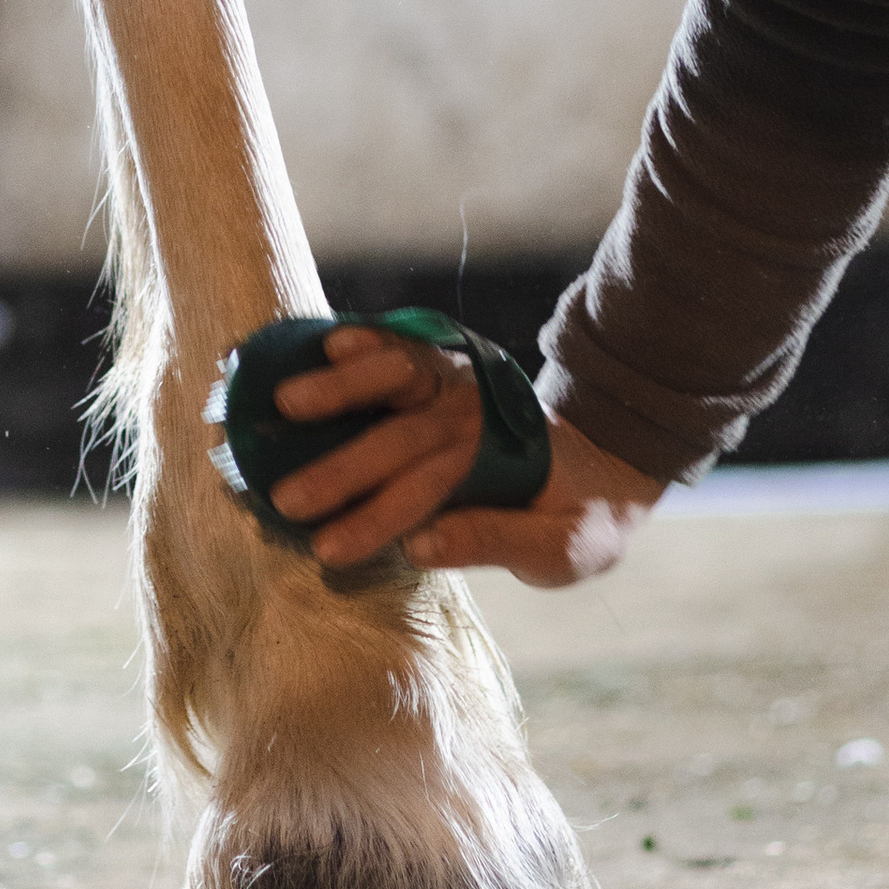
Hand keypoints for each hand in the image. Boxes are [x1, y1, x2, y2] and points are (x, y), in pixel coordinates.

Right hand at [266, 325, 663, 584]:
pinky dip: (369, 339)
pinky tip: (330, 341)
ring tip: (285, 401)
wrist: (604, 459)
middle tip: (285, 498)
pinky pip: (404, 346)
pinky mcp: (443, 368)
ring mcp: (457, 383)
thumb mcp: (561, 549)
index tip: (327, 549)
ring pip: (399, 375)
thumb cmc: (576, 515)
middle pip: (399, 437)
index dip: (375, 518)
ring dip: (343, 386)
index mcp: (499, 464)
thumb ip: (493, 541)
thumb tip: (417, 544)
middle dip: (340, 468)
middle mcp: (473, 415)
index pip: (426, 489)